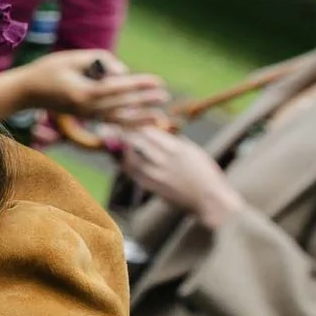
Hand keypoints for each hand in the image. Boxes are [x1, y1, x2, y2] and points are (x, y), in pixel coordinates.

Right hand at [20, 51, 170, 122]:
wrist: (27, 92)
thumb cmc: (47, 70)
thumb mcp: (71, 57)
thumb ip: (98, 60)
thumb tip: (122, 71)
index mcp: (84, 93)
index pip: (118, 89)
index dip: (139, 85)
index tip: (157, 82)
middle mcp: (87, 107)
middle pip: (123, 104)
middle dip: (145, 100)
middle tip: (164, 95)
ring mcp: (87, 114)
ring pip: (120, 117)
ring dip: (141, 117)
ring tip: (160, 116)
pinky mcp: (87, 116)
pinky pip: (112, 120)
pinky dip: (129, 123)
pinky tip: (142, 123)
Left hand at [117, 126, 246, 227]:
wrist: (210, 199)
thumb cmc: (205, 172)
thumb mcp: (192, 150)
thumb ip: (174, 140)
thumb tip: (158, 129)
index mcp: (175, 148)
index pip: (148, 130)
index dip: (133, 122)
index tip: (122, 115)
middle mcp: (164, 160)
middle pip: (135, 142)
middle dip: (119, 133)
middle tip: (106, 127)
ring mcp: (157, 175)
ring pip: (130, 158)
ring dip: (120, 150)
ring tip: (111, 142)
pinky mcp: (154, 187)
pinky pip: (134, 174)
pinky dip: (126, 165)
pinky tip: (122, 160)